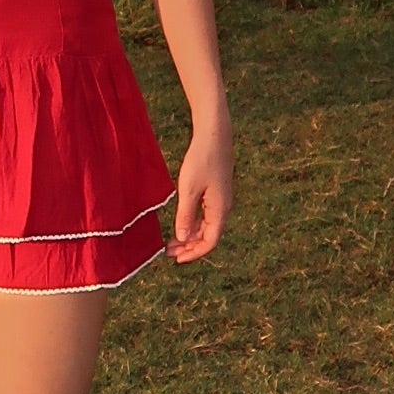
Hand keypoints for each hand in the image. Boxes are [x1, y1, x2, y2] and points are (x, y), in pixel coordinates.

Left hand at [169, 109, 231, 262]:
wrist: (214, 135)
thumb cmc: (201, 159)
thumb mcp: (188, 189)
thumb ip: (185, 215)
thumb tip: (182, 239)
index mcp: (220, 209)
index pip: (210, 241)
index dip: (194, 253)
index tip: (176, 259)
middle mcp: (223, 207)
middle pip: (209, 236)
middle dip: (190, 247)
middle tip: (169, 252)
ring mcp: (221, 199)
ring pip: (207, 226)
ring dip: (190, 235)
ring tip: (172, 241)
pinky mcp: (216, 191)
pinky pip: (206, 215)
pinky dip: (193, 223)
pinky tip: (181, 223)